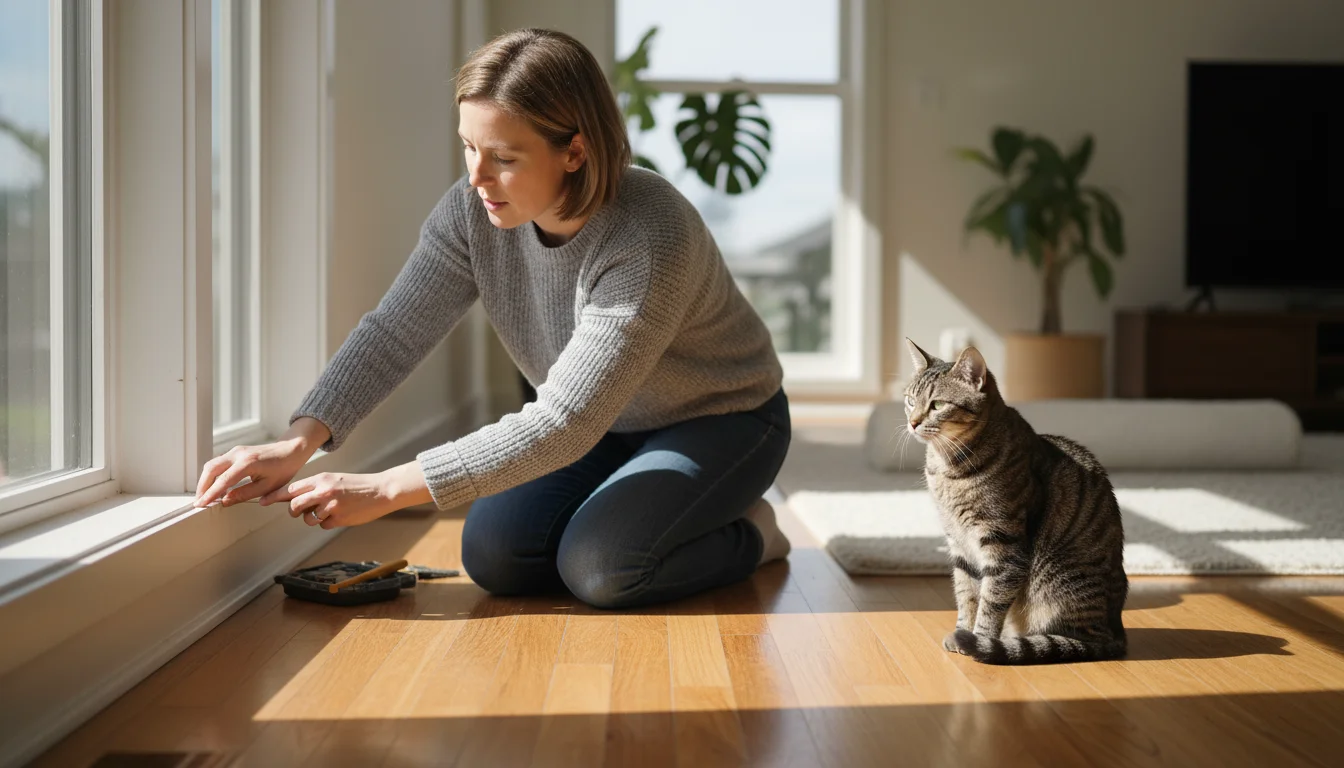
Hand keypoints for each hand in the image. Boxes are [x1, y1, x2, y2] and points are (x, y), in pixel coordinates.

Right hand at [193, 417, 329, 507]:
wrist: (290, 450)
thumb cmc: (283, 469)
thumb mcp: (267, 486)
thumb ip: (245, 494)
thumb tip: (225, 501)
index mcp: (248, 463)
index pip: (223, 480)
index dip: (211, 494)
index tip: (201, 504)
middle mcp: (238, 454)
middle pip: (211, 469)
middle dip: (202, 486)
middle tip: (199, 502)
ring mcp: (235, 451)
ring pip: (212, 464)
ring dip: (205, 480)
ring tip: (205, 497)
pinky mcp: (235, 452)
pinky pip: (218, 463)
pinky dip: (212, 475)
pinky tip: (214, 487)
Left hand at [280, 471, 402, 529]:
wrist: (381, 491)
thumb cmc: (357, 485)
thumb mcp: (334, 480)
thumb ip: (315, 487)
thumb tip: (294, 498)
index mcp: (321, 479)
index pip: (291, 489)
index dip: (274, 496)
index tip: (261, 501)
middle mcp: (323, 491)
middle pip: (294, 505)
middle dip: (294, 511)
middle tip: (300, 511)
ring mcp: (330, 506)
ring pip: (307, 519)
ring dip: (313, 518)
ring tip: (329, 511)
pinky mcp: (338, 519)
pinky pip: (323, 525)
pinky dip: (329, 523)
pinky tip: (341, 514)